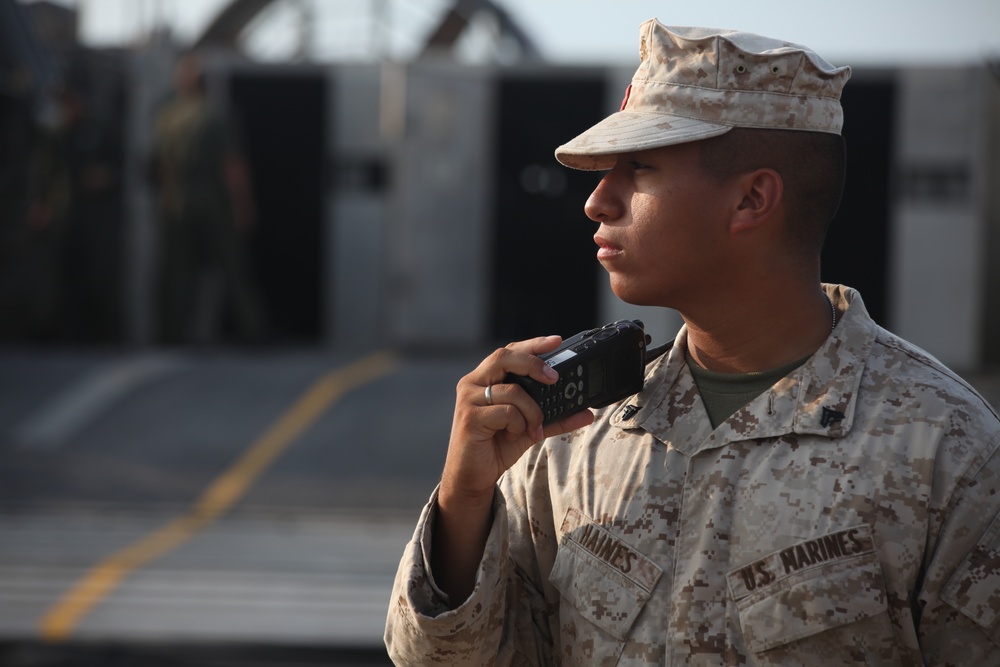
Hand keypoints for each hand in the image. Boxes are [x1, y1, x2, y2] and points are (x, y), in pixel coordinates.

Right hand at [440, 335, 594, 507]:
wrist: (472, 476)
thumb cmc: (496, 446)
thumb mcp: (529, 427)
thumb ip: (555, 418)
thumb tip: (587, 414)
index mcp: (485, 379)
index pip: (510, 352)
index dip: (533, 344)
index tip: (556, 341)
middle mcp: (473, 383)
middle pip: (505, 357)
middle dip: (534, 364)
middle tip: (554, 378)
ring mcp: (469, 399)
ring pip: (513, 391)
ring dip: (532, 412)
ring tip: (532, 429)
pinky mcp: (470, 418)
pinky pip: (507, 412)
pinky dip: (520, 425)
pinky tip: (516, 435)